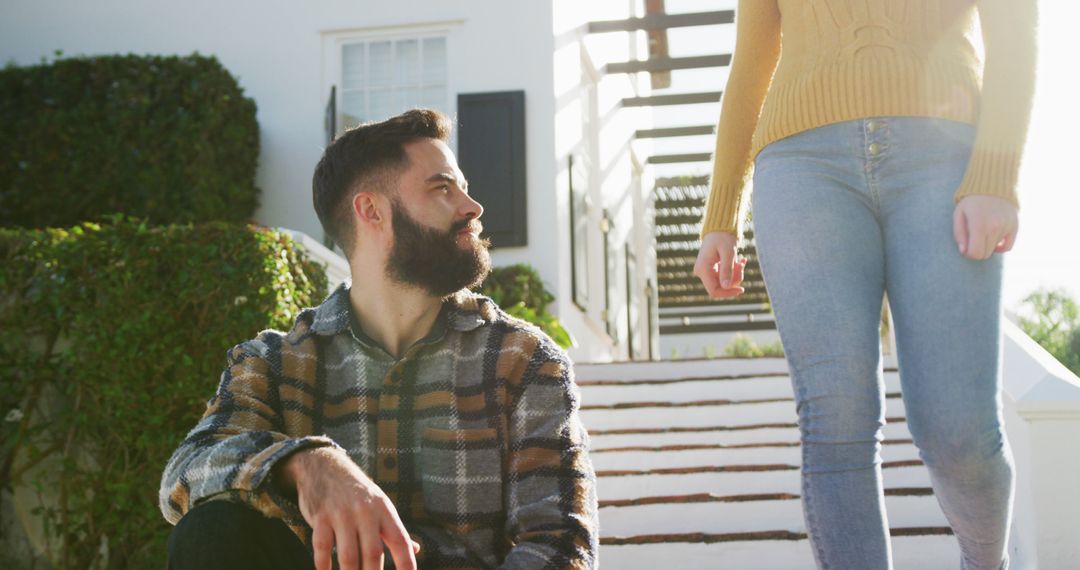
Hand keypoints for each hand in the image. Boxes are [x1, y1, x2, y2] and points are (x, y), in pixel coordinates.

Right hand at [277, 448, 418, 569]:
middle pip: (373, 553)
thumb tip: (415, 550)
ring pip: (348, 556)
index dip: (406, 563)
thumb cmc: (357, 492)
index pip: (400, 541)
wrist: (325, 466)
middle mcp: (365, 511)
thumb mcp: (380, 504)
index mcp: (384, 509)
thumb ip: (394, 529)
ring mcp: (342, 514)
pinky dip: (324, 567)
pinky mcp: (320, 517)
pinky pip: (322, 549)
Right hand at [693, 231, 747, 298]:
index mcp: (703, 269)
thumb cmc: (723, 237)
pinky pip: (724, 277)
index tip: (742, 289)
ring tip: (742, 261)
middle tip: (743, 265)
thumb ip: (727, 270)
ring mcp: (706, 272)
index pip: (714, 291)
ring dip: (735, 274)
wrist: (719, 228)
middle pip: (721, 287)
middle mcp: (701, 272)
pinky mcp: (711, 270)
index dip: (728, 293)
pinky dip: (733, 271)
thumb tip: (726, 287)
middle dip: (734, 279)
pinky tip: (740, 261)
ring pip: (724, 282)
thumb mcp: (728, 253)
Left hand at [952, 195, 1018, 260]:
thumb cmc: (972, 201)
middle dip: (977, 250)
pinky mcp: (1015, 226)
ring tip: (983, 231)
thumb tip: (964, 251)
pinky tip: (993, 240)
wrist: (993, 185)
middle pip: (985, 254)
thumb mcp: (959, 214)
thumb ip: (959, 234)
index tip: (966, 246)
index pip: (976, 253)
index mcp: (979, 225)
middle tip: (973, 240)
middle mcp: (995, 227)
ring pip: (995, 250)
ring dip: (987, 245)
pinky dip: (1000, 247)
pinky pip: (1008, 247)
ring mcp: (1006, 227)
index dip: (969, 253)